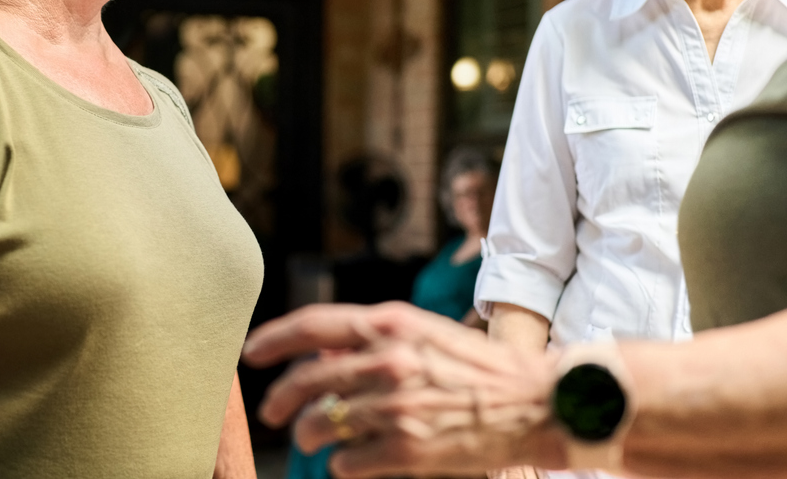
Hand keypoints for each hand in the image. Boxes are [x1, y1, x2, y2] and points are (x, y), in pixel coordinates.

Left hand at [242, 302, 567, 477]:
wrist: (536, 401)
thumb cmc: (481, 365)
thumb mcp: (426, 332)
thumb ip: (375, 337)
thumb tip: (326, 351)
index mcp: (391, 323)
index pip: (313, 325)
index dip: (273, 338)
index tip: (251, 353)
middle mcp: (388, 360)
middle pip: (306, 381)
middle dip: (279, 400)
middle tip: (273, 413)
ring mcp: (396, 406)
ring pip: (321, 425)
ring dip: (309, 435)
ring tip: (314, 439)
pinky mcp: (407, 449)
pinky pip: (348, 463)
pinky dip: (343, 465)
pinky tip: (354, 460)